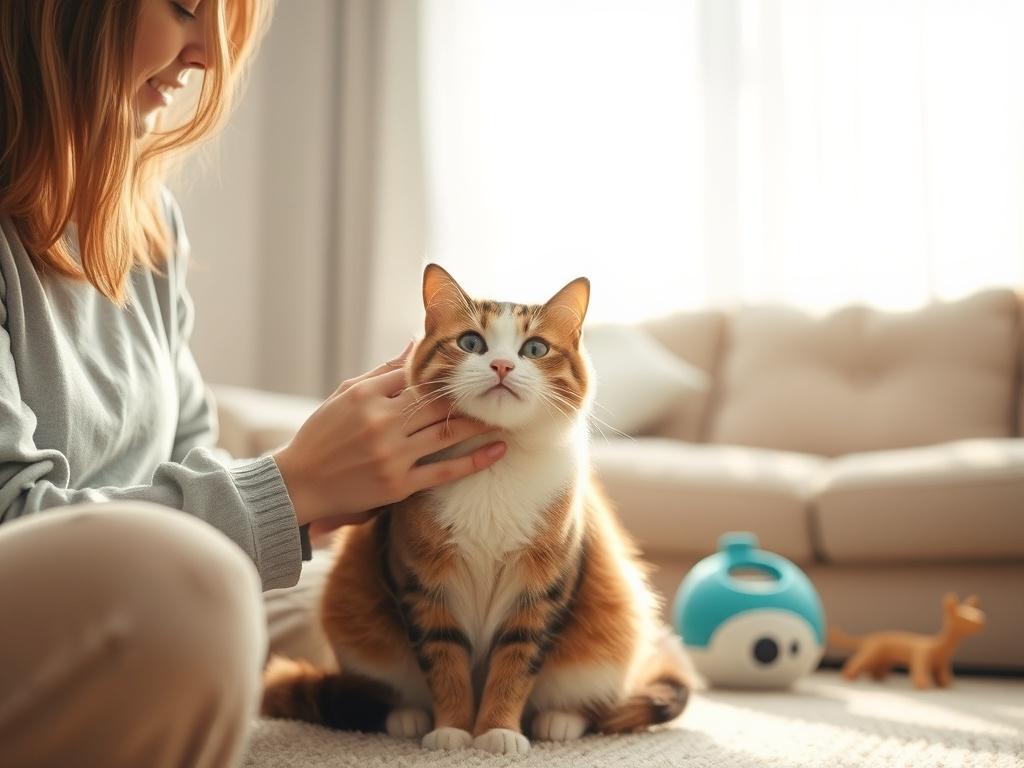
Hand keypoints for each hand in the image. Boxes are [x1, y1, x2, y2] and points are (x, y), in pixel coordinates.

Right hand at [273, 342, 505, 528]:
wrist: (299, 483)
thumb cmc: (323, 433)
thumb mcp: (347, 394)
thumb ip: (385, 371)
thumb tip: (416, 342)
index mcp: (366, 395)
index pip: (415, 375)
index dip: (445, 370)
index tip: (471, 366)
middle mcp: (381, 422)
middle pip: (437, 402)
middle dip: (469, 395)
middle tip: (496, 389)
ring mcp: (391, 455)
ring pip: (447, 434)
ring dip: (480, 423)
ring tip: (504, 415)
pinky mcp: (398, 485)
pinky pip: (445, 471)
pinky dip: (475, 461)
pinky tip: (498, 450)